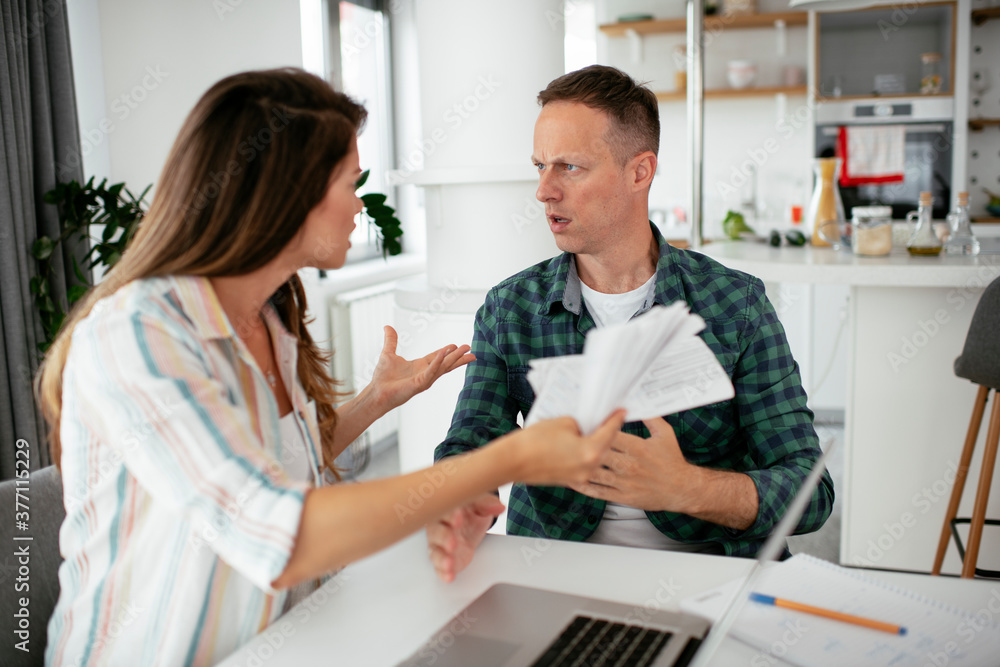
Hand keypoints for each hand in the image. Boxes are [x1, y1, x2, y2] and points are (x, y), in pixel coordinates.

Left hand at [370, 326, 474, 410]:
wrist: (376, 392)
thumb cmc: (382, 378)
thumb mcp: (388, 354)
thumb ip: (391, 340)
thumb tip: (387, 327)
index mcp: (419, 367)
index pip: (437, 357)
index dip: (447, 351)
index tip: (456, 345)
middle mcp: (424, 373)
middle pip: (445, 363)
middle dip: (458, 356)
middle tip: (470, 349)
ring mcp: (424, 379)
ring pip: (443, 367)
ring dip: (454, 358)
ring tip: (465, 351)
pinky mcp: (420, 384)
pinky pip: (431, 371)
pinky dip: (438, 362)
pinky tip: (444, 354)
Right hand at [426, 493, 503, 582]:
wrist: (468, 526)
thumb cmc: (470, 512)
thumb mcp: (480, 505)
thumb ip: (487, 504)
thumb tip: (499, 507)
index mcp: (447, 510)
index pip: (446, 511)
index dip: (451, 515)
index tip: (458, 518)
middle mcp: (439, 527)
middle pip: (437, 532)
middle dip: (444, 537)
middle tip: (452, 542)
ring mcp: (440, 544)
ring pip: (435, 551)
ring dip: (441, 558)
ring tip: (448, 563)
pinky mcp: (444, 559)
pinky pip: (440, 566)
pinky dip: (443, 572)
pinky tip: (449, 576)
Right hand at [511, 410, 625, 487]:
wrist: (512, 461)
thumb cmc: (535, 441)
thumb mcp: (563, 423)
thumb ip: (580, 424)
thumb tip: (585, 426)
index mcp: (591, 452)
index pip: (611, 431)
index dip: (616, 418)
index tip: (622, 411)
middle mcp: (589, 468)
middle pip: (606, 447)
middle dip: (607, 432)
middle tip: (608, 418)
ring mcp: (580, 477)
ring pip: (595, 458)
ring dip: (596, 445)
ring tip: (593, 430)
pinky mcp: (569, 480)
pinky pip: (584, 466)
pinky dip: (584, 455)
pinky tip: (579, 443)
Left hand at [570, 417, 697, 512]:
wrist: (682, 489)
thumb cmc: (672, 461)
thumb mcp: (665, 434)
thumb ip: (650, 417)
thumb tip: (637, 402)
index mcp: (638, 448)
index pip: (610, 435)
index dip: (595, 429)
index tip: (584, 424)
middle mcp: (629, 465)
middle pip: (598, 452)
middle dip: (583, 445)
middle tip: (568, 440)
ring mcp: (624, 482)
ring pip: (595, 473)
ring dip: (578, 465)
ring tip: (564, 459)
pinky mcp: (622, 497)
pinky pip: (598, 492)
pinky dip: (583, 486)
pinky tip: (573, 480)